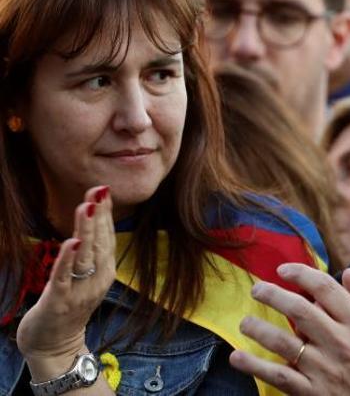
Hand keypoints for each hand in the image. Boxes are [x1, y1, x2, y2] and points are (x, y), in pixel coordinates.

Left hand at [17, 186, 115, 379]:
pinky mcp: (59, 301)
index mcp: (105, 270)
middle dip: (99, 215)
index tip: (104, 190)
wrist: (56, 344)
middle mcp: (97, 279)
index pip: (108, 236)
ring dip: (86, 231)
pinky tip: (71, 242)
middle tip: (99, 190)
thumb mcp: (86, 275)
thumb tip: (95, 219)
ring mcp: (80, 291)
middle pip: (100, 242)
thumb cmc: (69, 305)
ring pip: (85, 256)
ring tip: (87, 208)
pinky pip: (64, 277)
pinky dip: (68, 260)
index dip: (106, 213)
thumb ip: (92, 251)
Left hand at [230, 265, 349, 395]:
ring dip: (258, 328)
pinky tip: (237, 357)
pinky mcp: (310, 392)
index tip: (283, 270)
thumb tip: (348, 274)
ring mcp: (323, 368)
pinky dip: (254, 366)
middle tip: (257, 289)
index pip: (327, 289)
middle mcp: (341, 343)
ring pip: (284, 341)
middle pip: (300, 310)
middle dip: (273, 294)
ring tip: (246, 322)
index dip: (301, 274)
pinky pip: (277, 375)